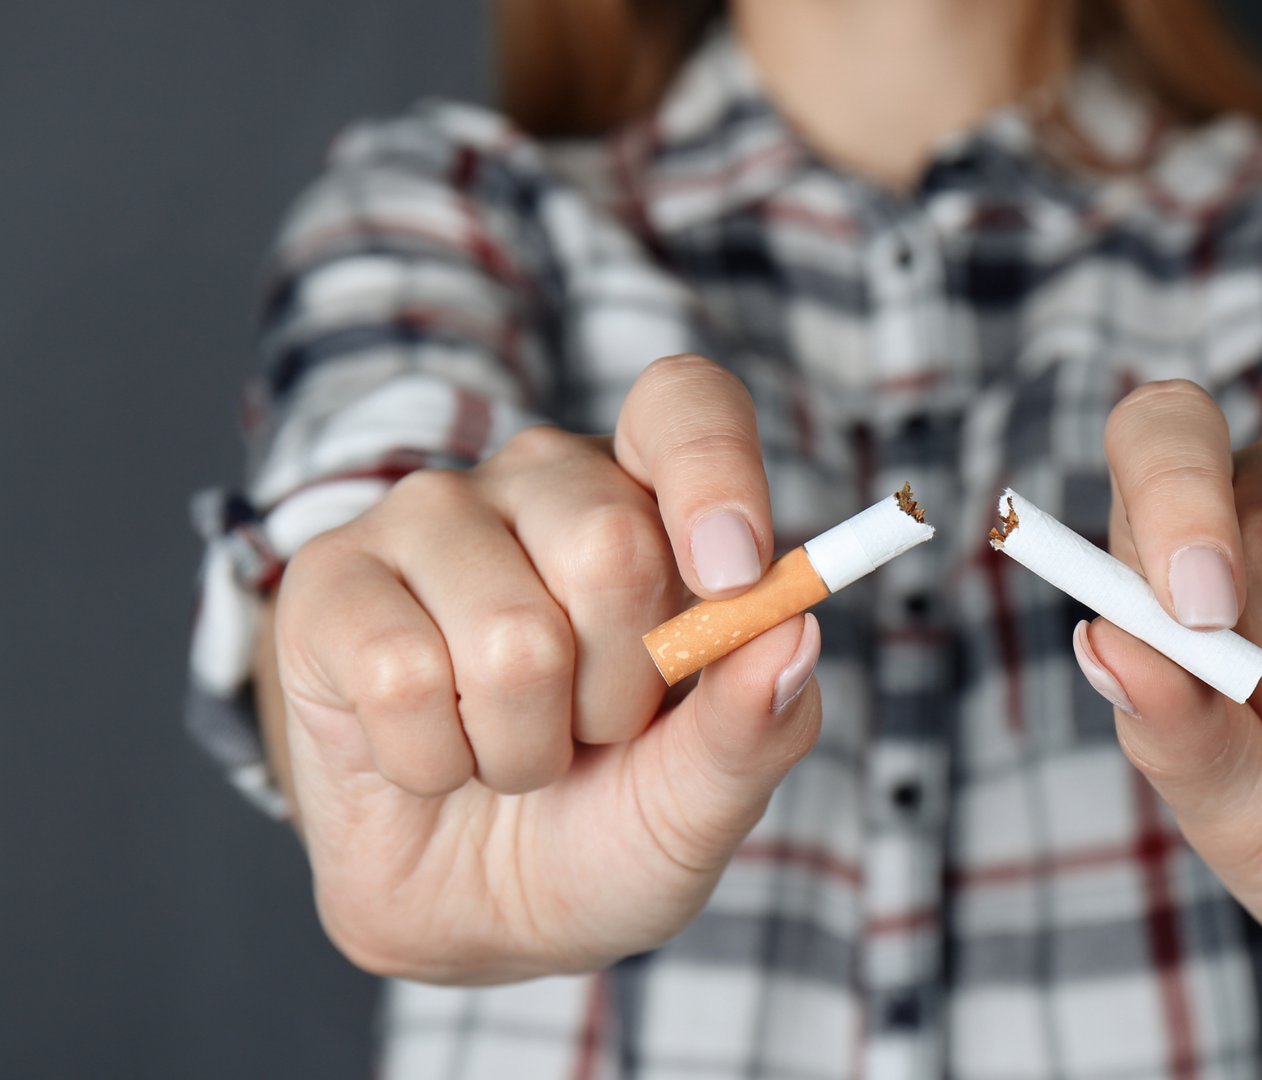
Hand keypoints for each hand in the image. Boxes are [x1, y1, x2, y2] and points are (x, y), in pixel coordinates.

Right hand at [268, 356, 822, 982]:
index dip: (715, 475)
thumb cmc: (609, 825)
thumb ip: (758, 721)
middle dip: (621, 692)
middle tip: (596, 732)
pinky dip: (434, 763)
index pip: (686, 408)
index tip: (734, 577)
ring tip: (511, 751)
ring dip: (525, 747)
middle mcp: (541, 483)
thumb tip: (793, 631)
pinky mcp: (331, 585)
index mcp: (652, 499)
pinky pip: (403, 678)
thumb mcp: (705, 798)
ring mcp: (427, 521)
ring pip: (511, 636)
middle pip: (613, 543)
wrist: (478, 914)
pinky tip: (432, 757)